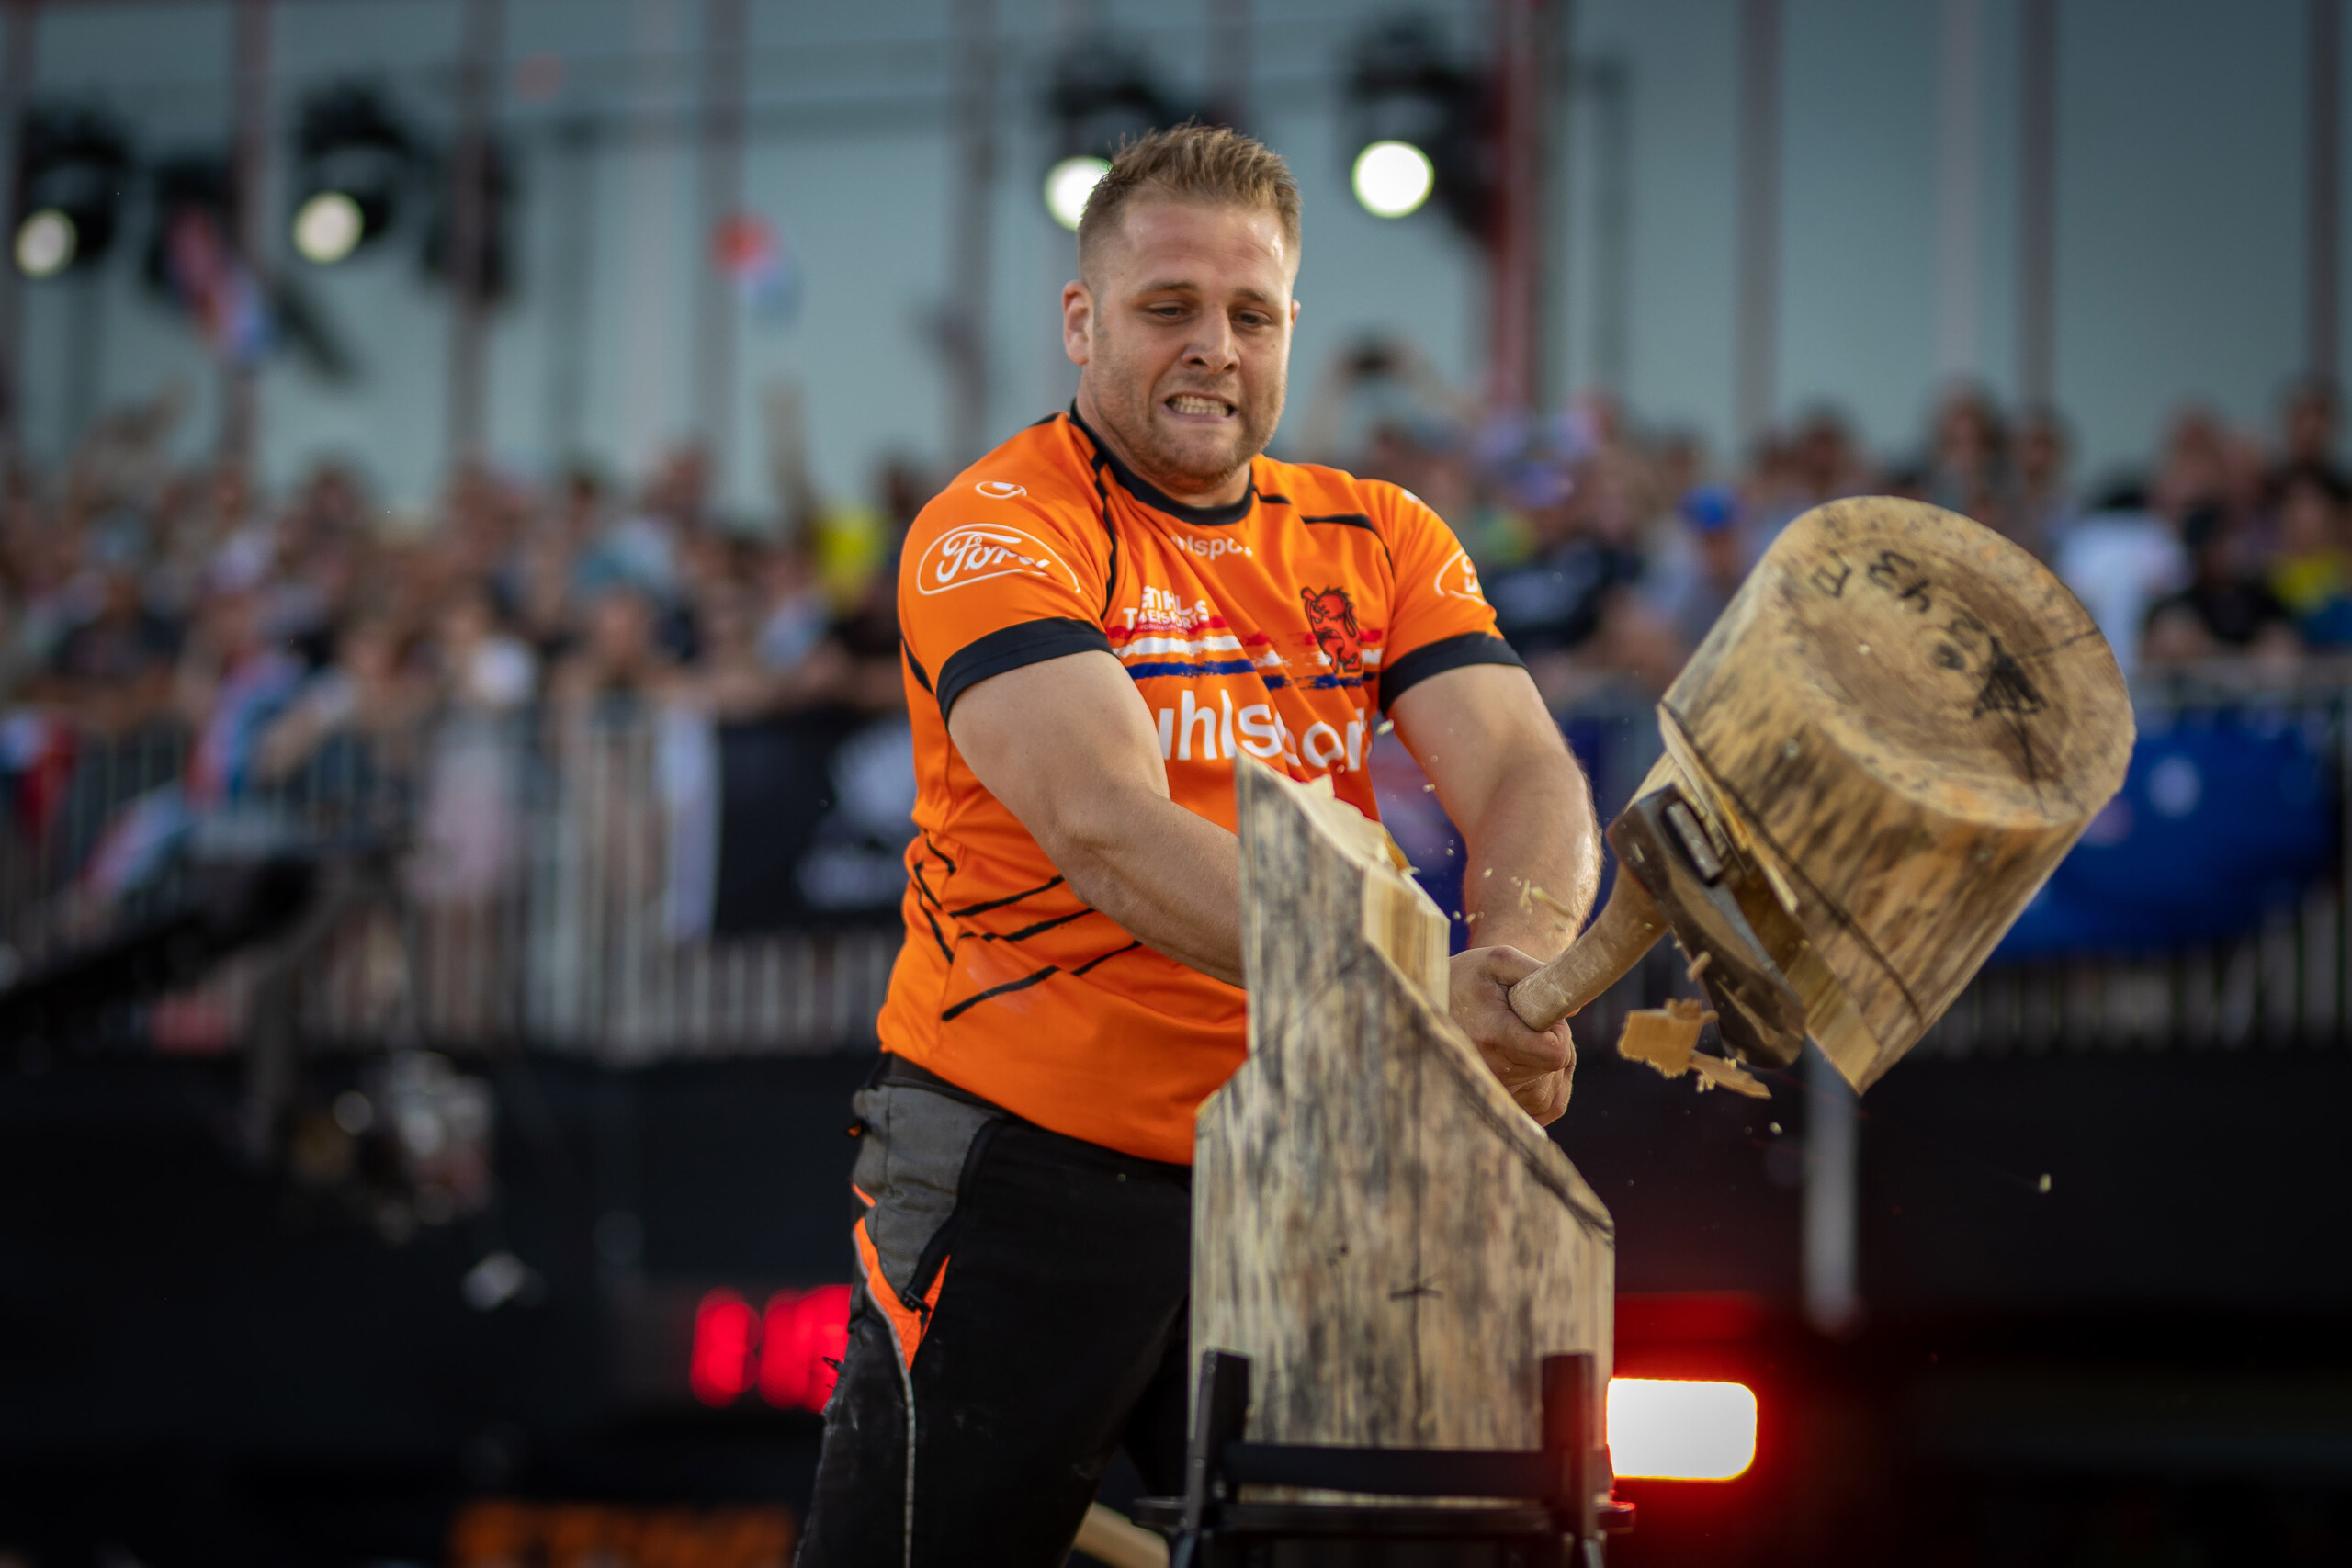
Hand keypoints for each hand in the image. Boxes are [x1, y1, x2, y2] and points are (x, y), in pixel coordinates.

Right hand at [1447, 945, 1575, 1124]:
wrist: (1437, 1000)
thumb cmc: (1473, 977)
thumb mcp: (1501, 961)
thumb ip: (1536, 973)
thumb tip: (1574, 1008)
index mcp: (1493, 1034)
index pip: (1553, 1052)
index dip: (1559, 1033)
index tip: (1541, 1016)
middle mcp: (1491, 1070)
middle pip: (1553, 1067)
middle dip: (1553, 1043)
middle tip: (1527, 1021)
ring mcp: (1493, 1090)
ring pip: (1551, 1089)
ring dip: (1551, 1065)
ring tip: (1523, 1037)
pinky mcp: (1497, 1103)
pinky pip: (1545, 1107)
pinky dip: (1548, 1086)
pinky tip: (1530, 1062)